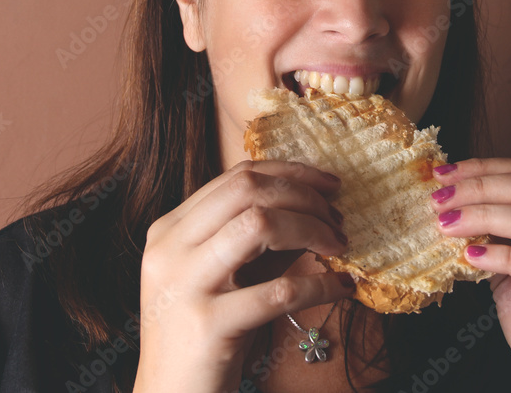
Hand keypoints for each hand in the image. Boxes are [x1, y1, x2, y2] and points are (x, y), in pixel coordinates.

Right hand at [133, 160, 354, 392]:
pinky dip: (320, 285)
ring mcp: (184, 285)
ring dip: (312, 229)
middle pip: (247, 190)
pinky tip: (341, 288)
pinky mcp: (208, 325)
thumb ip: (260, 240)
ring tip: (339, 246)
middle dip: (304, 196)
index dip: (291, 173)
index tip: (328, 185)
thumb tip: (317, 207)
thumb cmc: (204, 336)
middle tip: (337, 217)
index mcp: (169, 229)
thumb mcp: (226, 276)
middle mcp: (169, 249)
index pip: (236, 176)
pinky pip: (279, 291)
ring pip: (260, 225)